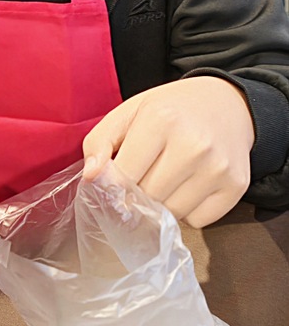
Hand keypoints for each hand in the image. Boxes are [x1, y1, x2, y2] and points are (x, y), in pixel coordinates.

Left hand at [81, 76, 254, 227]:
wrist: (229, 105)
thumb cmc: (172, 110)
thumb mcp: (130, 112)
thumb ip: (100, 142)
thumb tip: (91, 177)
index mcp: (161, 120)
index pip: (123, 176)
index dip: (113, 183)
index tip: (114, 180)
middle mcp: (193, 145)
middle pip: (147, 197)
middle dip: (139, 192)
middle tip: (145, 173)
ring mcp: (217, 168)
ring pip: (171, 213)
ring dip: (162, 204)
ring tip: (168, 177)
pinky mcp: (236, 186)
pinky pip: (197, 220)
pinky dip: (189, 210)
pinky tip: (191, 184)